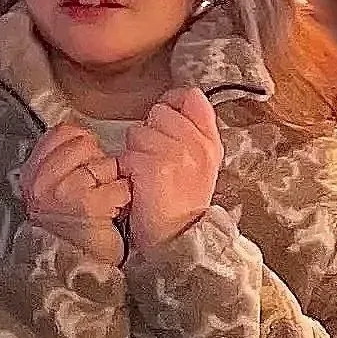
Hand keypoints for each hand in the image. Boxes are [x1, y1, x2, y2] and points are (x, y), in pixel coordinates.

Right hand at [20, 122, 131, 267]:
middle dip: (99, 164)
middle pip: (85, 143)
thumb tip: (84, 133)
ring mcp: (62, 191)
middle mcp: (41, 180)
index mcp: (32, 173)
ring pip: (105, 163)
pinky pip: (119, 185)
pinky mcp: (87, 204)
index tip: (86, 169)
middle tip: (95, 191)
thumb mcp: (57, 191)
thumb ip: (64, 161)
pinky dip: (123, 199)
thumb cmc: (74, 229)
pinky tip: (112, 215)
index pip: (63, 132)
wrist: (76, 271)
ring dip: (113, 184)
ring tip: (104, 206)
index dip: (84, 146)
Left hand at [120, 87, 222, 256]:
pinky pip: (128, 152)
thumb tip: (178, 102)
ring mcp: (174, 153)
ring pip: (138, 130)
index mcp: (210, 142)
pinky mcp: (151, 165)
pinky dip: (127, 169)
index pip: (191, 97)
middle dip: (150, 131)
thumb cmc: (182, 205)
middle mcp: (196, 144)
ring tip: (146, 174)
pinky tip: (137, 185)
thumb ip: (194, 133)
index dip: (172, 103)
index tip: (165, 120)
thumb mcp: (202, 166)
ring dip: (135, 151)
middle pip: (160, 110)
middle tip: (155, 159)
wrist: (177, 239)